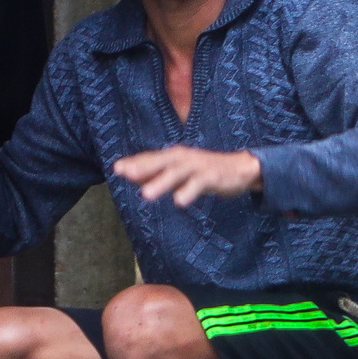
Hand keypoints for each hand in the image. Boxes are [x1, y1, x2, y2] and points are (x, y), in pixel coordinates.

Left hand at [112, 147, 261, 206]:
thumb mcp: (179, 172)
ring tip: (146, 195)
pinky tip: (179, 202)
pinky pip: (199, 184)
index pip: (150, 158)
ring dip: (161, 183)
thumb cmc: (204, 171)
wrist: (241, 169)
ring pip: (177, 173)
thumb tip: (131, 177)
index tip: (116, 169)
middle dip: (142, 168)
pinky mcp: (212, 176)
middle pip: (160, 162)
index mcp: (174, 156)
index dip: (134, 163)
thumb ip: (156, 174)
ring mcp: (198, 166)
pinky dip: (189, 192)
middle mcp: (184, 158)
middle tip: (125, 174)